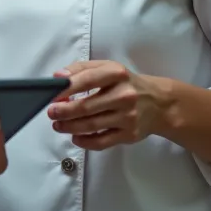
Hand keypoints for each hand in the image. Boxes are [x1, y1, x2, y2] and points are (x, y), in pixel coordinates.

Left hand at [47, 60, 169, 149]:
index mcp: (117, 74)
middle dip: (64, 111)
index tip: (52, 94)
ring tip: (58, 125)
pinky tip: (75, 137)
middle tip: (51, 112)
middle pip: (87, 106)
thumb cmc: (125, 83)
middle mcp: (124, 95)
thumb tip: (58, 77)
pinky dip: (84, 142)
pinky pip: (102, 142)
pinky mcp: (129, 135)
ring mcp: (128, 117)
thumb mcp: (107, 68)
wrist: (159, 103)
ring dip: (70, 127)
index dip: (66, 88)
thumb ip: (81, 69)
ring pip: (92, 125)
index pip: (88, 80)